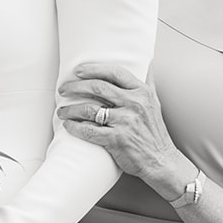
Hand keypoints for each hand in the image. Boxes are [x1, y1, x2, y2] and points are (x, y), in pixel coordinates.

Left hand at [57, 62, 181, 180]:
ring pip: (89, 109)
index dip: (93, 69)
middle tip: (63, 89)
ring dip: (71, 109)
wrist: (161, 161)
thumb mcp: (155, 103)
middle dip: (76, 86)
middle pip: (98, 87)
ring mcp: (125, 121)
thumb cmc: (154, 132)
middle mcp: (134, 104)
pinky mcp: (117, 139)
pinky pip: (89, 130)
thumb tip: (147, 62)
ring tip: (62, 111)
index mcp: (141, 92)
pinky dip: (75, 127)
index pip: (115, 73)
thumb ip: (148, 83)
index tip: (78, 71)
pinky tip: (68, 125)